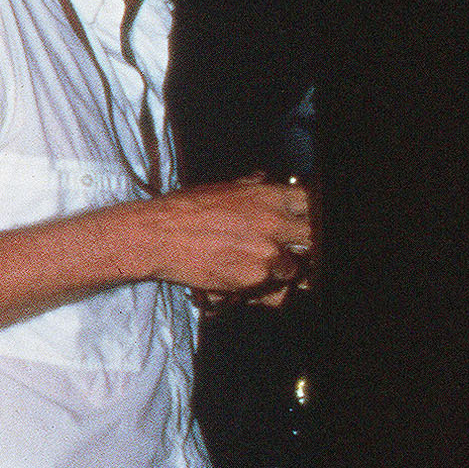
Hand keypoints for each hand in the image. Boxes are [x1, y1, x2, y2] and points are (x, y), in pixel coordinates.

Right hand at [145, 174, 312, 297]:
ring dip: (276, 270)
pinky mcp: (254, 278)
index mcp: (268, 196)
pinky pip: (268, 288)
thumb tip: (261, 180)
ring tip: (250, 267)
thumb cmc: (182, 210)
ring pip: (292, 269)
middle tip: (283, 250)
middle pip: (312, 239)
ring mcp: (267, 253)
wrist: (156, 236)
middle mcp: (274, 224)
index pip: (312, 205)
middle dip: (301, 247)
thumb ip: (249, 187)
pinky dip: (255, 287)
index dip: (307, 217)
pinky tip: (235, 278)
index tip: (299, 225)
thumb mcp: (221, 189)